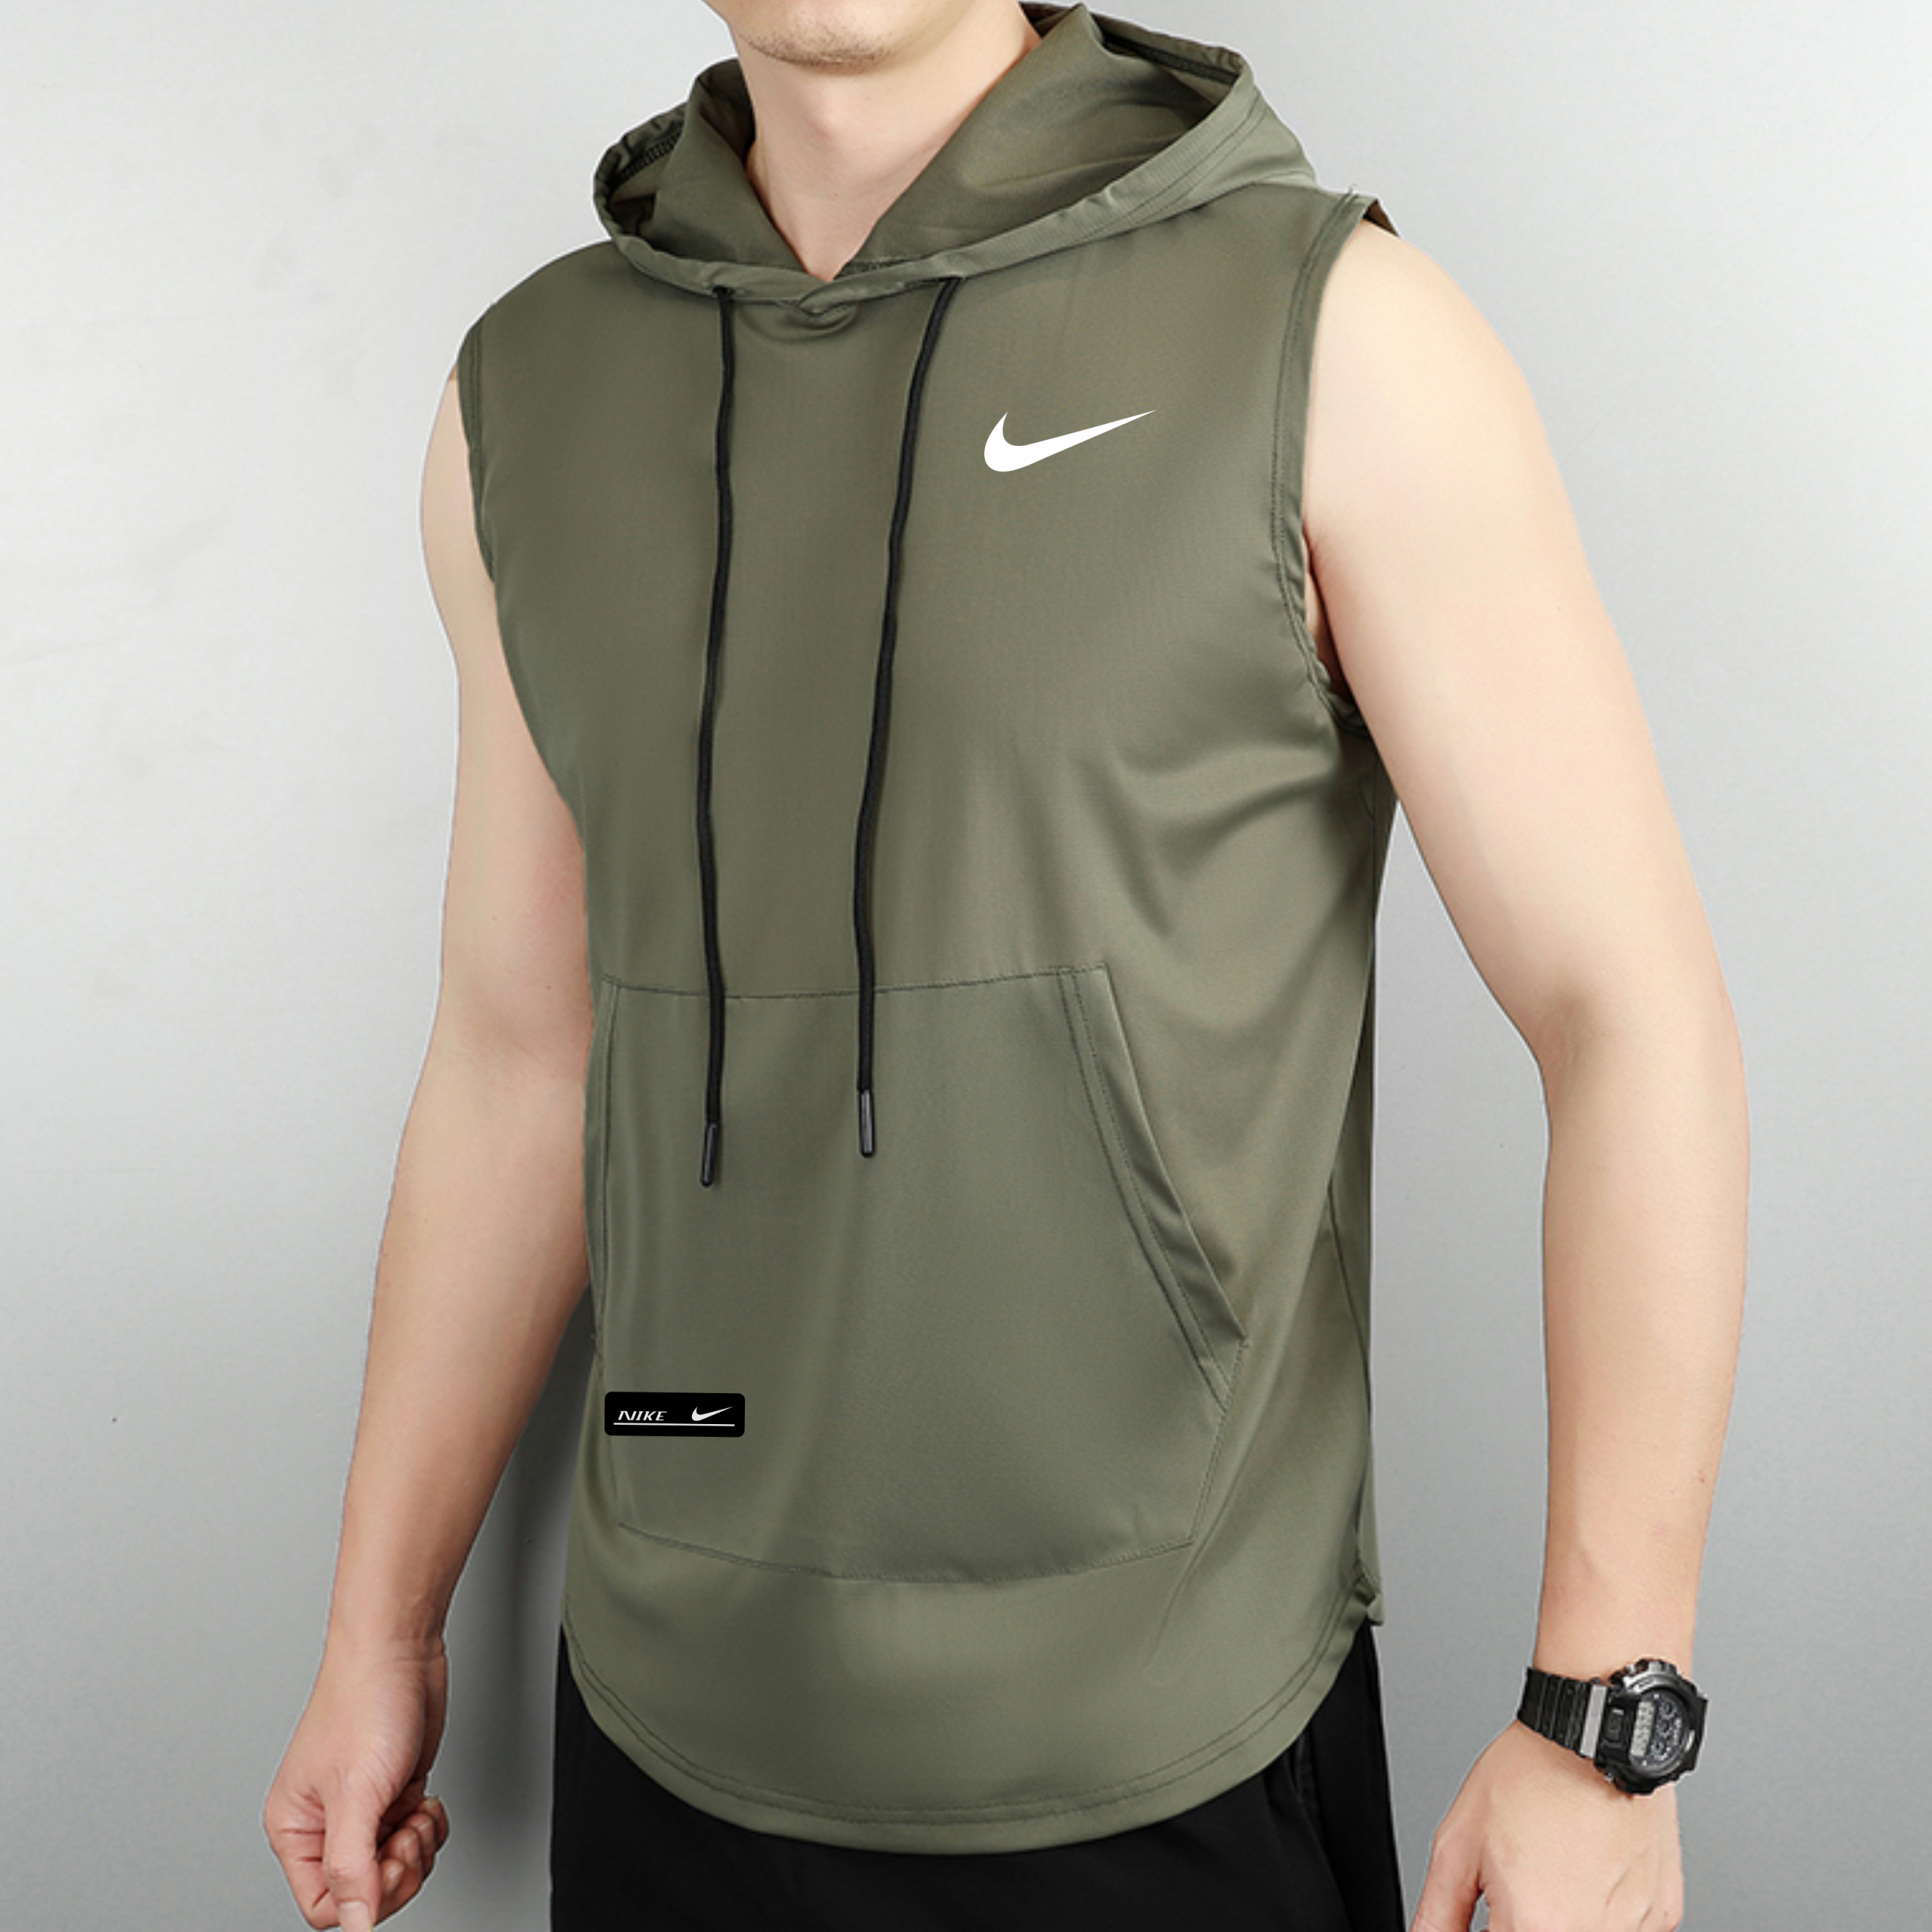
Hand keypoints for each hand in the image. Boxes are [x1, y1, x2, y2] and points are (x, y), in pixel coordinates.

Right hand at [263, 1632, 452, 1928]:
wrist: (400, 1650)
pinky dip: (429, 1829)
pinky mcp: (395, 1793)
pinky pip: (414, 1840)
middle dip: (397, 1870)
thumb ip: (351, 1866)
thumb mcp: (356, 1794)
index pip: (323, 1906)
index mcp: (296, 1830)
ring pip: (393, 1868)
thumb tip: (356, 1924)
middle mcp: (326, 1824)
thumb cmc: (364, 1701)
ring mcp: (364, 1809)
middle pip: (363, 1891)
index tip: (389, 1864)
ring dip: (417, 1848)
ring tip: (414, 1811)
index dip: (364, 1897)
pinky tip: (426, 1801)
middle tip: (407, 1834)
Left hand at [1412, 1720, 1683, 1931]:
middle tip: (1521, 1883)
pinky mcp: (1663, 1916)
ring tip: (1554, 1869)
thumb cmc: (1530, 1775)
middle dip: (1523, 1922)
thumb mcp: (1459, 1842)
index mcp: (1535, 1925)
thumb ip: (1439, 1911)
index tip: (1492, 1916)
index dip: (1492, 1929)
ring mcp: (1633, 1929)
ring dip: (1564, 1917)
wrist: (1593, 1736)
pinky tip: (1589, 1870)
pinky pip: (1624, 1930)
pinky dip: (1602, 1912)